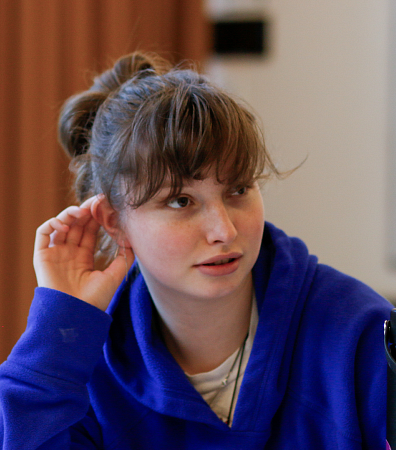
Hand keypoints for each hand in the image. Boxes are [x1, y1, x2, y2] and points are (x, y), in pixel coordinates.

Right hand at [33, 196, 133, 310]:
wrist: (76, 315)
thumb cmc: (95, 299)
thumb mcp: (115, 276)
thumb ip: (124, 258)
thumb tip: (133, 242)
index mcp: (83, 258)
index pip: (89, 231)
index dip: (97, 217)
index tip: (107, 206)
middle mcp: (68, 254)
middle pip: (77, 226)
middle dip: (87, 211)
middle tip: (98, 200)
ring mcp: (55, 254)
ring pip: (61, 225)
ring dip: (71, 214)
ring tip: (83, 211)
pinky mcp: (42, 256)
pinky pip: (43, 233)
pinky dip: (52, 224)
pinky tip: (65, 223)